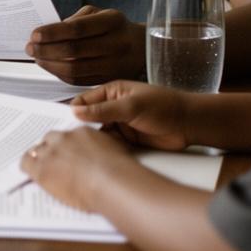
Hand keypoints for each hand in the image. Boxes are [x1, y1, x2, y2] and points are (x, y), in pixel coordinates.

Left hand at [21, 125, 131, 211]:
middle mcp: (64, 139)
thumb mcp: (113, 151)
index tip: (65, 151)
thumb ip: (100, 148)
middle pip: (49, 139)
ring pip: (36, 150)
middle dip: (50, 149)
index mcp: (81, 132)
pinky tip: (29, 172)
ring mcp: (51, 152)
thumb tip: (99, 153)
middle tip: (54, 160)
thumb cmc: (118, 172)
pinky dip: (27, 167)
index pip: (66, 134)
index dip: (64, 144)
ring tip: (42, 167)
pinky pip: (25, 163)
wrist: (112, 182)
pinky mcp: (42, 168)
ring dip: (38, 158)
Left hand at [26, 5, 143, 83]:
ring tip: (37, 58)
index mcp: (113, 22)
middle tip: (30, 48)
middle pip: (74, 51)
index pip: (78, 29)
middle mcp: (116, 44)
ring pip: (75, 69)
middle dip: (46, 50)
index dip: (53, 33)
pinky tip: (50, 66)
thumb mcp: (100, 13)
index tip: (34, 34)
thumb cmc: (114, 27)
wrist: (144, 48)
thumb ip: (76, 20)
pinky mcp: (109, 80)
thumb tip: (50, 33)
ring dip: (50, 64)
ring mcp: (114, 65)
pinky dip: (60, 74)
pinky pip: (80, 80)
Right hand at [72, 80, 190, 150]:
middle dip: (79, 129)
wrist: (189, 125)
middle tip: (66, 142)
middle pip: (88, 119)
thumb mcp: (131, 106)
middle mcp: (112, 108)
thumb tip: (76, 111)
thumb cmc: (164, 106)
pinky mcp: (127, 141)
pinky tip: (97, 158)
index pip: (84, 102)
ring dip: (91, 142)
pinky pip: (109, 145)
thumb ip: (104, 110)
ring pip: (98, 134)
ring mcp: (119, 125)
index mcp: (111, 93)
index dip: (73, 113)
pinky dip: (104, 151)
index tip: (62, 125)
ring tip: (79, 152)